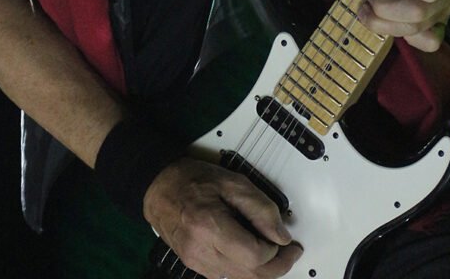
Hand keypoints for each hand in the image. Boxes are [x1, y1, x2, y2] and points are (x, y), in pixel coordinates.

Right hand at [143, 157, 301, 278]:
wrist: (159, 186)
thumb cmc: (192, 179)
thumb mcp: (232, 181)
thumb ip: (260, 207)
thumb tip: (281, 235)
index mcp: (210, 226)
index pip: (255, 256)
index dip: (278, 252)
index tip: (288, 242)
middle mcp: (201, 251)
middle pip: (251, 275)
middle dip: (277, 267)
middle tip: (289, 252)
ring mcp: (197, 262)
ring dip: (262, 270)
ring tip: (272, 250)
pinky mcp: (196, 266)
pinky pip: (229, 277)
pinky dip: (246, 269)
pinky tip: (251, 253)